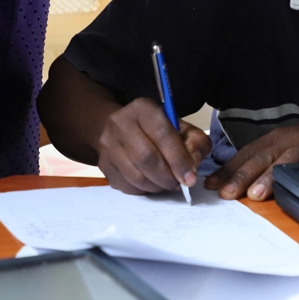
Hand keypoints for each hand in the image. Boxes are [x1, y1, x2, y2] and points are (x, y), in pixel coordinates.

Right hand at [96, 98, 212, 194]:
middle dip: (167, 177)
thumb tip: (192, 167)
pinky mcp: (103, 164)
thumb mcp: (182, 128)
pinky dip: (144, 190)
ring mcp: (108, 145)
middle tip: (179, 184)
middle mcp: (120, 123)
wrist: (122, 128)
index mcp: (144, 109)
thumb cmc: (158, 129)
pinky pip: (126, 185)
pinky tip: (152, 184)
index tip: (190, 178)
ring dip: (156, 186)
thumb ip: (195, 143)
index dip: (179, 159)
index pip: (162, 134)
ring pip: (135, 175)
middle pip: (146, 158)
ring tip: (167, 184)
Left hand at [205, 123, 298, 200]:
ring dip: (271, 177)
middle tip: (226, 193)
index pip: (249, 153)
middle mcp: (294, 139)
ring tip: (255, 194)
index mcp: (280, 138)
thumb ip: (266, 163)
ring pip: (288, 161)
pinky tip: (294, 188)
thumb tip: (233, 182)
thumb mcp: (291, 149)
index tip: (211, 186)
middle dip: (243, 175)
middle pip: (264, 157)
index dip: (229, 169)